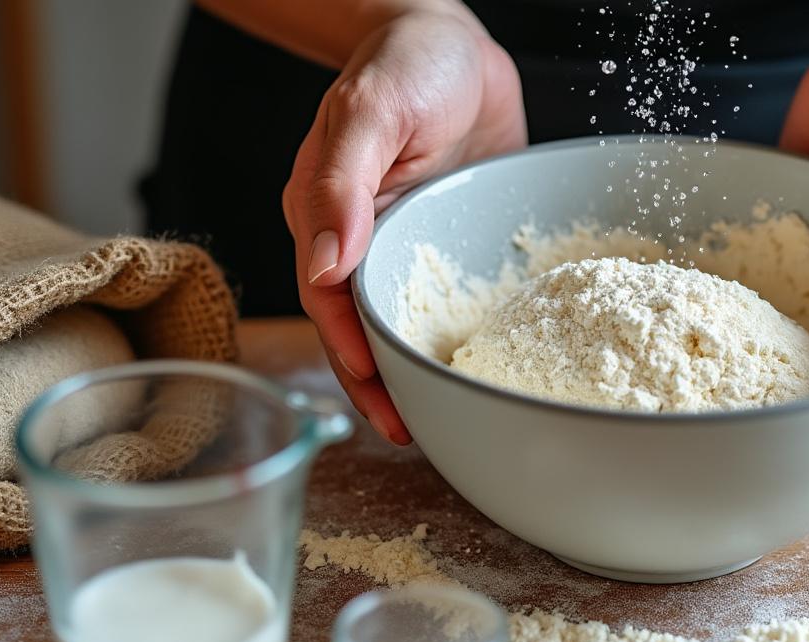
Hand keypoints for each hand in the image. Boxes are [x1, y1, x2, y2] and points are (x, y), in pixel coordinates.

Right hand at [283, 11, 525, 443]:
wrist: (452, 40)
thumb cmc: (404, 63)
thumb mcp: (369, 113)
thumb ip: (341, 183)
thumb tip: (323, 266)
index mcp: (327, 217)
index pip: (332, 305)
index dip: (352, 357)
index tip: (380, 401)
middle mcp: (363, 240)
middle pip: (364, 328)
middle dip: (381, 385)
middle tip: (411, 434)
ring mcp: (407, 243)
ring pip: (406, 321)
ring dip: (416, 371)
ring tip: (443, 419)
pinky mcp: (448, 240)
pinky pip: (450, 295)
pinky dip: (457, 333)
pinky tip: (485, 364)